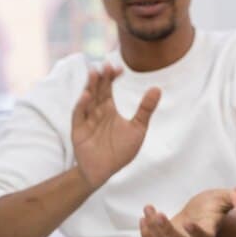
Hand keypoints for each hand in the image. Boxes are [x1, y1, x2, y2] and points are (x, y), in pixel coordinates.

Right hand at [71, 65, 161, 189]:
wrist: (104, 171)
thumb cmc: (121, 150)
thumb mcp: (138, 128)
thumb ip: (145, 109)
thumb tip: (157, 88)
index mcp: (108, 108)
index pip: (108, 88)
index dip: (112, 77)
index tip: (119, 69)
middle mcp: (96, 110)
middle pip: (97, 90)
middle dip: (101, 78)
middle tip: (106, 65)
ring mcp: (86, 119)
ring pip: (87, 99)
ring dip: (90, 86)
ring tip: (95, 73)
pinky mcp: (78, 129)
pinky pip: (79, 115)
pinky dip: (82, 105)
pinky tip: (86, 96)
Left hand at [139, 189, 233, 236]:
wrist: (201, 214)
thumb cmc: (212, 205)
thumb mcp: (223, 197)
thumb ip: (233, 195)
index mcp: (209, 232)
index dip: (196, 234)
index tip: (189, 222)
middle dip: (165, 231)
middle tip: (158, 214)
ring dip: (153, 230)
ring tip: (149, 210)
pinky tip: (144, 219)